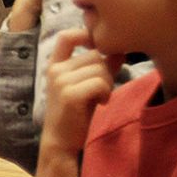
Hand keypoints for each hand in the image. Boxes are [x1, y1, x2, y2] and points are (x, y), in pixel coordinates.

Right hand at [39, 28, 126, 157]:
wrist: (61, 142)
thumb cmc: (75, 114)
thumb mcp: (86, 86)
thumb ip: (101, 67)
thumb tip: (120, 50)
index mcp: (55, 66)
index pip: (67, 37)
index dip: (85, 35)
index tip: (98, 47)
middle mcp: (55, 70)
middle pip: (94, 55)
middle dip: (105, 71)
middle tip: (101, 90)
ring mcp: (60, 81)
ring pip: (100, 68)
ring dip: (107, 84)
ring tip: (100, 98)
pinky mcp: (70, 94)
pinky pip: (100, 82)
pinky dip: (105, 93)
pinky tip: (100, 103)